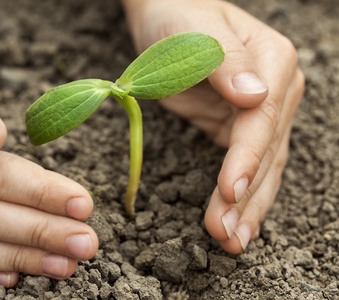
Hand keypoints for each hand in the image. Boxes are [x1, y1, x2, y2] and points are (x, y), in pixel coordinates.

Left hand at [121, 0, 303, 252]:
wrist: (168, 13)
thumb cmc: (179, 16)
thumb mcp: (196, 32)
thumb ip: (225, 63)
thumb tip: (255, 95)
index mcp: (272, 62)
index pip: (260, 121)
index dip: (246, 159)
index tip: (229, 192)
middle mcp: (274, 90)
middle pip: (265, 152)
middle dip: (246, 197)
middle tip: (226, 236)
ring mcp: (259, 111)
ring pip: (260, 167)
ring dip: (247, 207)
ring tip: (231, 242)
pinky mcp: (236, 126)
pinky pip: (243, 165)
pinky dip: (238, 195)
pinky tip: (234, 221)